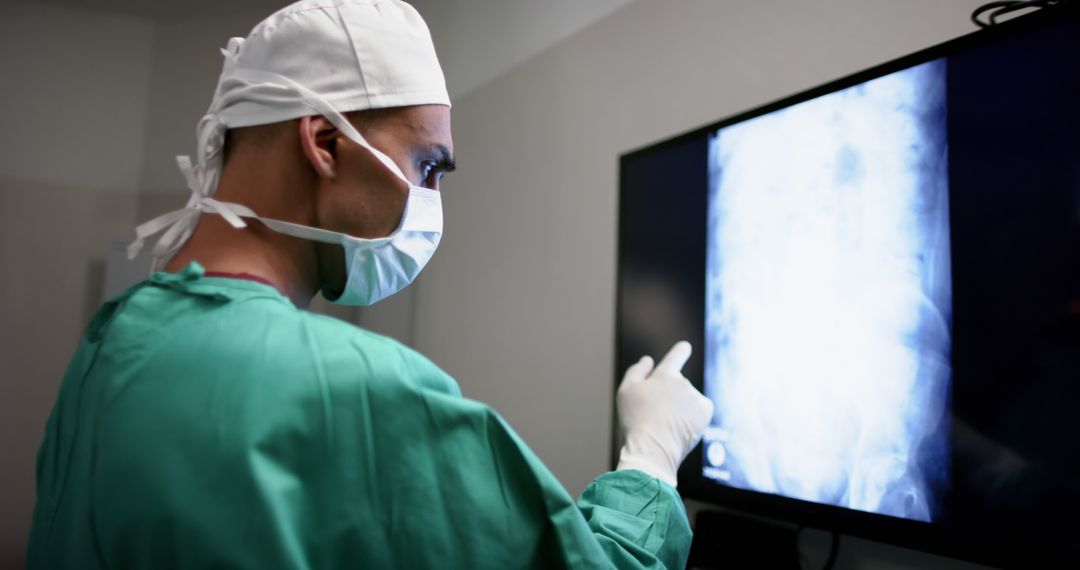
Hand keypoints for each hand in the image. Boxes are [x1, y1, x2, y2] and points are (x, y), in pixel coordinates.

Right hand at [615, 341, 713, 487]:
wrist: (653, 449)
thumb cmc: (636, 420)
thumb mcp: (625, 392)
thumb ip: (636, 372)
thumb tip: (648, 361)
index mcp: (664, 375)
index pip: (674, 358)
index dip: (680, 351)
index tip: (685, 347)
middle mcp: (683, 382)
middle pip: (677, 388)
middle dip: (670, 399)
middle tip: (655, 417)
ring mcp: (696, 397)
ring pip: (688, 401)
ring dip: (680, 409)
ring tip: (666, 426)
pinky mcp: (706, 411)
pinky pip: (700, 411)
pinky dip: (693, 418)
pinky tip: (681, 428)